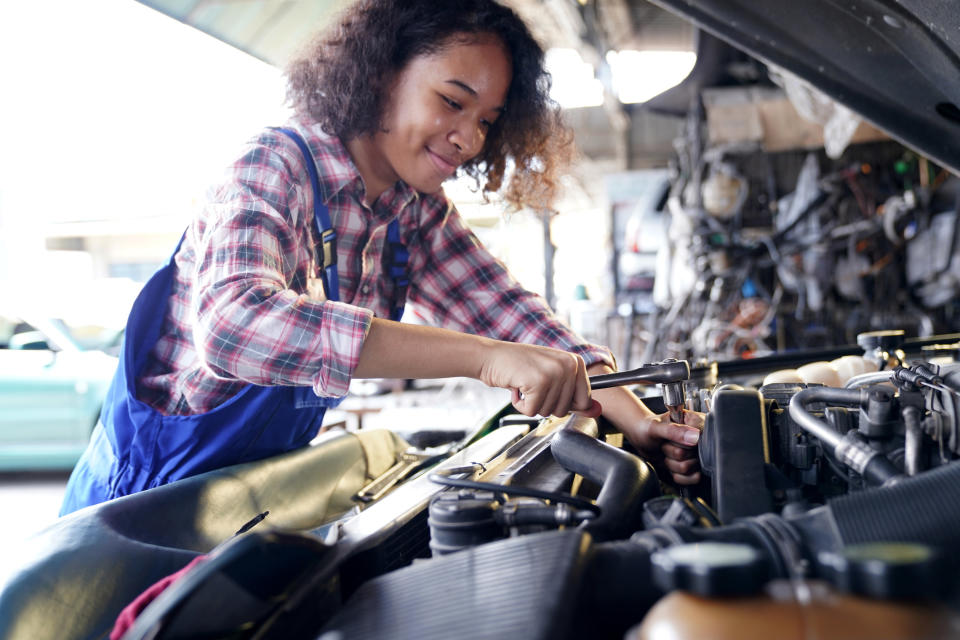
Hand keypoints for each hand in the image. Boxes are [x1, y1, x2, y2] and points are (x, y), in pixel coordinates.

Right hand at [479, 341, 594, 417]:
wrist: (491, 356)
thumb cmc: (519, 366)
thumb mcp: (552, 377)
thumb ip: (575, 396)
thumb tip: (596, 412)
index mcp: (576, 362)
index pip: (584, 400)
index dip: (564, 402)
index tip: (548, 388)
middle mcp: (568, 365)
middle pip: (565, 410)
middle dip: (544, 403)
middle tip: (532, 384)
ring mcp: (554, 373)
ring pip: (548, 411)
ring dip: (531, 403)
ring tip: (524, 383)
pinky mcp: (538, 382)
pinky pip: (532, 411)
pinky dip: (520, 405)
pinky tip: (516, 386)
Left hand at [623, 410, 703, 484]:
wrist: (641, 438)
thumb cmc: (647, 428)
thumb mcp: (656, 427)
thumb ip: (674, 431)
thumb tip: (695, 437)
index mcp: (696, 422)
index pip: (698, 441)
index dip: (681, 443)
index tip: (670, 437)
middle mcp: (700, 438)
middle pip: (693, 457)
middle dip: (673, 454)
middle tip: (664, 444)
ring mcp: (697, 453)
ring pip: (690, 469)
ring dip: (672, 464)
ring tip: (666, 452)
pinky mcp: (694, 466)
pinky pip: (693, 478)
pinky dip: (678, 475)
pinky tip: (671, 463)